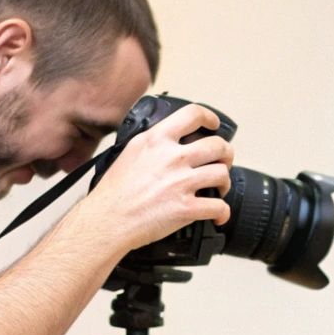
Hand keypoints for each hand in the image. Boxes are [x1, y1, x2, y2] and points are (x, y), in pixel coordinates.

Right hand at [67, 103, 233, 255]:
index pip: (193, 115)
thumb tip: (166, 139)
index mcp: (157, 140)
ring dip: (225, 182)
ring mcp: (181, 183)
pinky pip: (219, 207)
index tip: (214, 125)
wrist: (107, 220)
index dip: (210, 118)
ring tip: (220, 188)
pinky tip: (218, 216)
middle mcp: (172, 158)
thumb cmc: (113, 192)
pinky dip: (223, 213)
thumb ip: (152, 143)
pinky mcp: (186, 208)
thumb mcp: (130, 152)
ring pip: (222, 175)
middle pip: (217, 146)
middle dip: (226, 154)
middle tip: (223, 161)